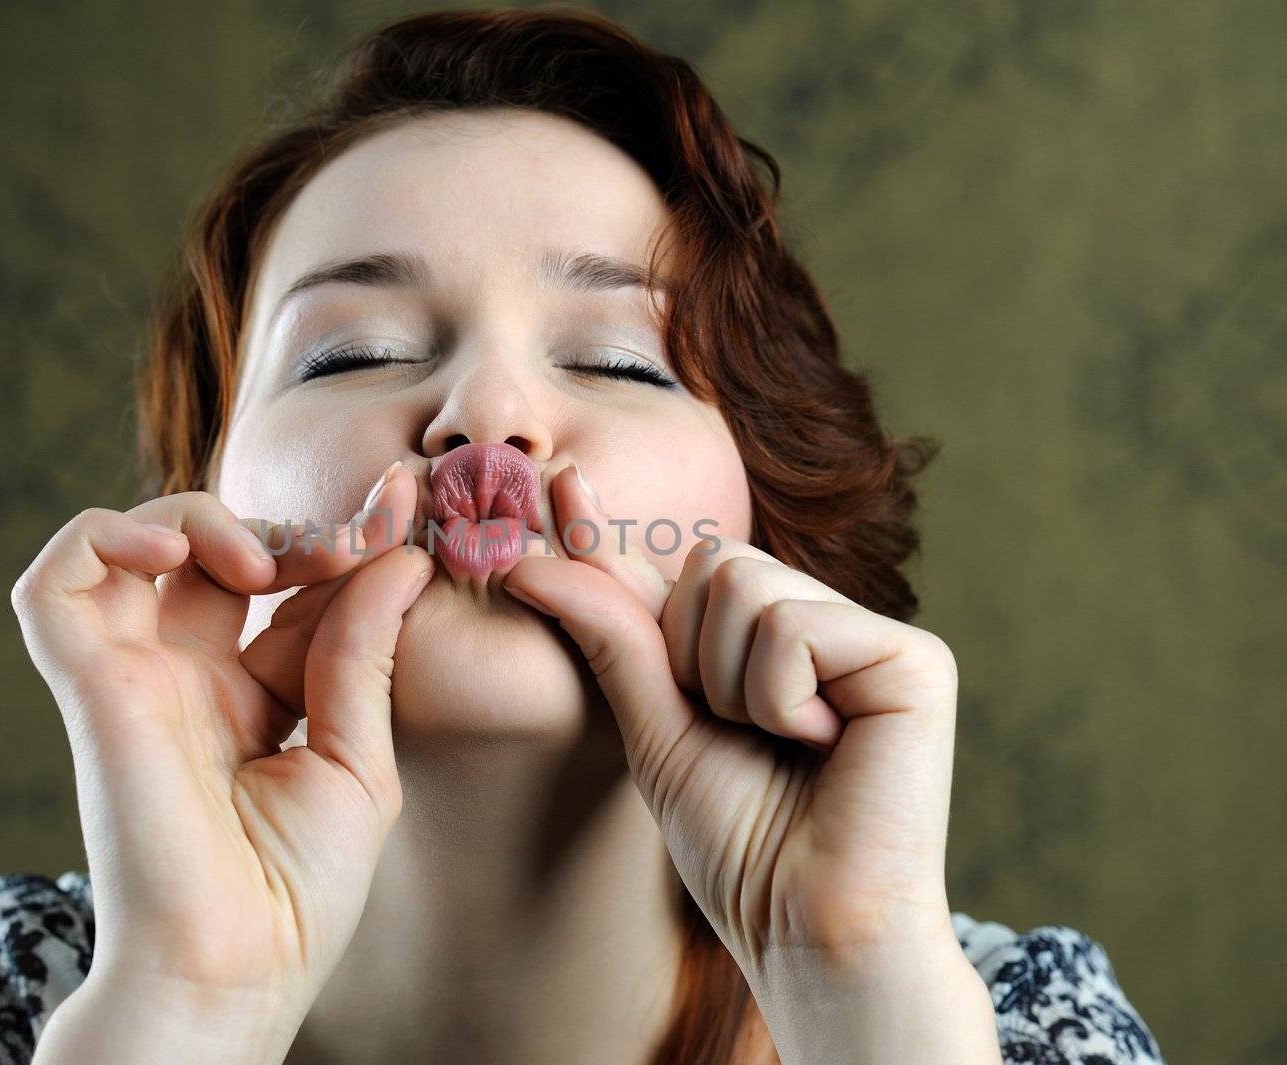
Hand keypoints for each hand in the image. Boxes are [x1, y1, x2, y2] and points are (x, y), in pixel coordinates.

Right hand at [11, 464, 430, 1061]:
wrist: (236, 969)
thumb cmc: (297, 892)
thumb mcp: (356, 758)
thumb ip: (364, 654)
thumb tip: (400, 558)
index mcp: (248, 699)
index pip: (287, 589)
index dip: (342, 543)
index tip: (404, 511)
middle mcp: (186, 680)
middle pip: (216, 554)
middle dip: (287, 528)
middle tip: (349, 541)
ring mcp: (135, 679)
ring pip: (127, 546)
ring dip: (193, 517)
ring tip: (258, 557)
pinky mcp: (91, 688)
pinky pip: (55, 585)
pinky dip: (102, 537)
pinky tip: (177, 549)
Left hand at [503, 465, 998, 1061]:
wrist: (802, 921)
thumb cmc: (738, 840)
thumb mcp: (655, 727)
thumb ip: (613, 634)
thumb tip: (533, 557)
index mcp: (769, 643)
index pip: (681, 570)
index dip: (616, 536)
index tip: (559, 479)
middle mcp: (825, 624)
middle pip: (714, 563)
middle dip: (693, 659)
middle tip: (741, 734)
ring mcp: (871, 636)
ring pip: (745, 586)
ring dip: (733, 685)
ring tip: (784, 745)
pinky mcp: (913, 657)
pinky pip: (792, 625)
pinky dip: (778, 697)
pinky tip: (823, 746)